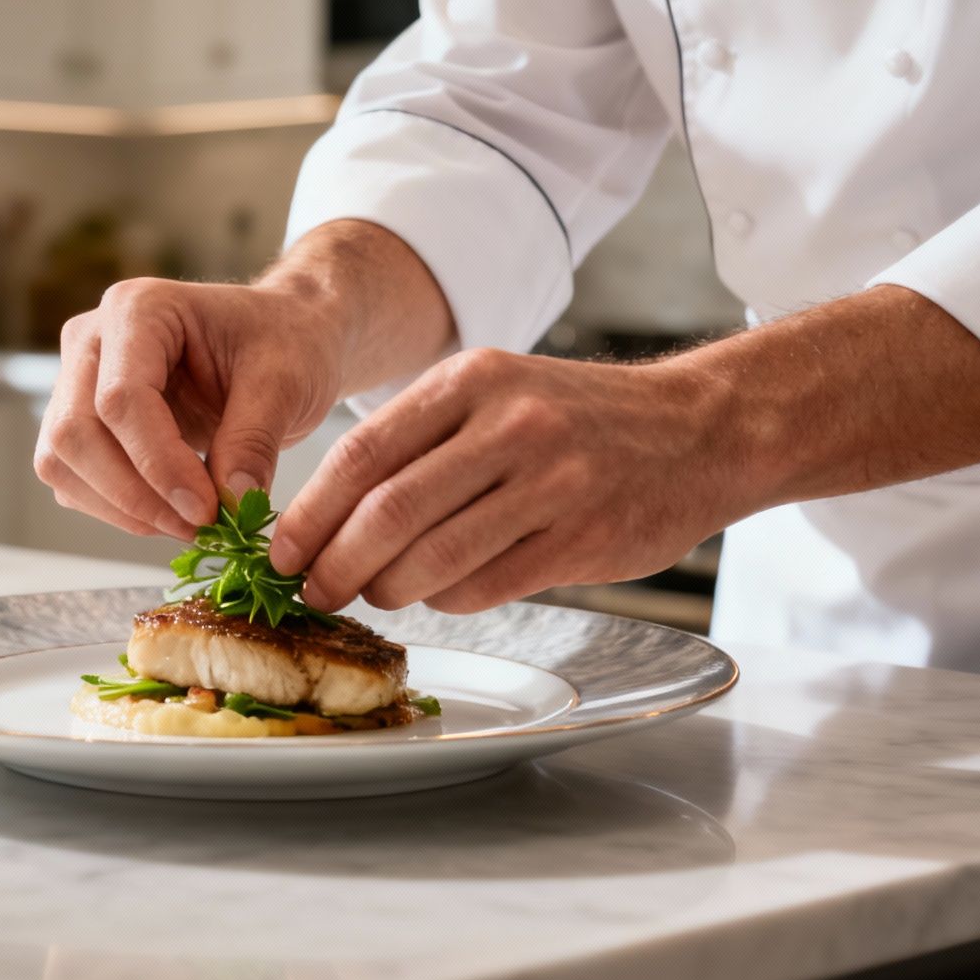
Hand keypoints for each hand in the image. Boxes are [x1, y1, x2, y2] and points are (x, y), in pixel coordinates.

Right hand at [34, 277, 346, 538]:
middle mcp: (92, 340)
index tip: (206, 510)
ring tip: (190, 524)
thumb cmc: (283, 342)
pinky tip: (170, 513)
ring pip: (62, 462)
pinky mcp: (83, 423)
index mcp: (138, 309)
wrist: (280, 337)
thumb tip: (229, 502)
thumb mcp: (285, 380)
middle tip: (198, 526)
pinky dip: (117, 510)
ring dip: (121, 509)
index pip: (121, 398)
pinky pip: (73, 479)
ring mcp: (77, 381)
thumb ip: (254, 440)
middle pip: (75, 432)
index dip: (158, 464)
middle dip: (134, 494)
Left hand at [269, 347, 749, 613]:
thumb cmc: (579, 418)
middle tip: (313, 590)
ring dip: (386, 590)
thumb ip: (423, 439)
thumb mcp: (499, 391)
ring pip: (433, 558)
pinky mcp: (580, 539)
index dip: (309, 513)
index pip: (362, 454)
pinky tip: (440, 593)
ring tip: (372, 595)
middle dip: (334, 564)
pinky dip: (447, 599)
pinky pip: (485, 585)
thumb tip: (332, 513)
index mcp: (471, 380)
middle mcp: (508, 426)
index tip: (278, 551)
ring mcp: (549, 483)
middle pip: (387, 513)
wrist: (700, 429)